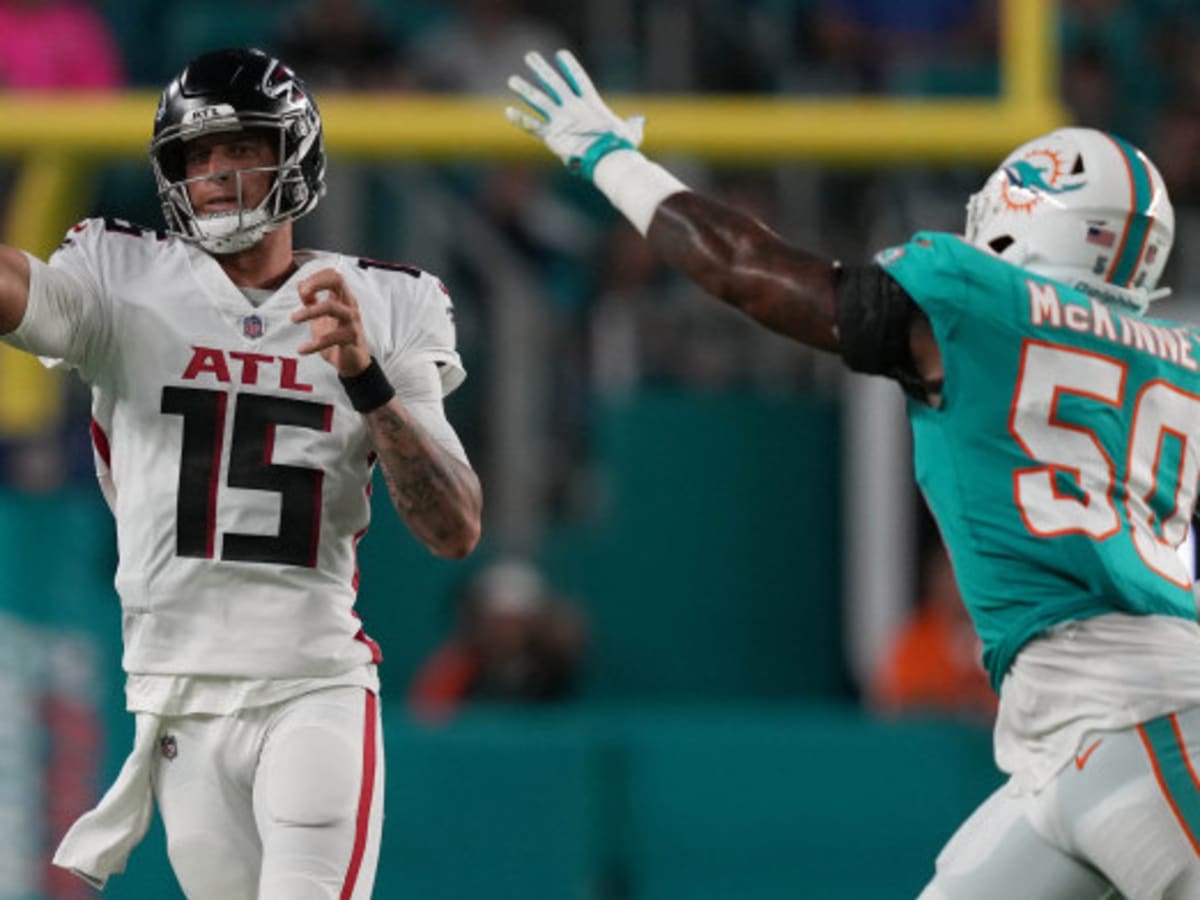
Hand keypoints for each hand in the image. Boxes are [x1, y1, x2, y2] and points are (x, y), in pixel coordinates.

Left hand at [292, 268, 370, 377]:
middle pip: (337, 280)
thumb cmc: (337, 337)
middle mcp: (349, 305)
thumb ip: (311, 300)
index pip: (332, 275)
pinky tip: (302, 349)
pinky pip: (331, 337)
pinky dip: (314, 344)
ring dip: (309, 311)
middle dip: (316, 282)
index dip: (316, 277)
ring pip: (331, 306)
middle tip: (302, 294)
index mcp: (343, 298)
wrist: (352, 362)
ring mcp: (352, 321)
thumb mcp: (320, 317)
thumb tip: (300, 284)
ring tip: (294, 319)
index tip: (302, 290)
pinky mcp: (351, 338)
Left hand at [506, 49, 644, 180]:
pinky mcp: (552, 136)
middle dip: (541, 69)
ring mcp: (560, 120)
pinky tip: (508, 110)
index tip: (560, 54)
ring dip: (524, 89)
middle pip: (553, 83)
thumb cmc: (621, 148)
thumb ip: (632, 125)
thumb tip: (639, 121)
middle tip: (530, 56)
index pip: (579, 78)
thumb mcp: (630, 133)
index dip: (569, 66)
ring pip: (538, 100)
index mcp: (591, 104)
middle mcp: (573, 107)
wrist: (608, 159)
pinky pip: (532, 126)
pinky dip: (520, 119)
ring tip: (512, 79)